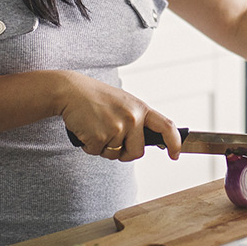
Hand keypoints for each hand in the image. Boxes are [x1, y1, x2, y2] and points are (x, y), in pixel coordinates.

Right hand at [58, 71, 181, 160]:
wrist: (71, 91)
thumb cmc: (97, 98)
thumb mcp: (124, 103)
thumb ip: (138, 120)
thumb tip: (153, 140)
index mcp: (141, 108)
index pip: (167, 127)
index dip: (175, 143)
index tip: (175, 155)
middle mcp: (132, 118)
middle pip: (137, 152)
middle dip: (124, 152)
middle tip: (111, 138)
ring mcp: (117, 127)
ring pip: (115, 155)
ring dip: (104, 148)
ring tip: (96, 127)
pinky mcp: (100, 136)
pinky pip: (98, 153)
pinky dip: (90, 146)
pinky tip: (87, 130)